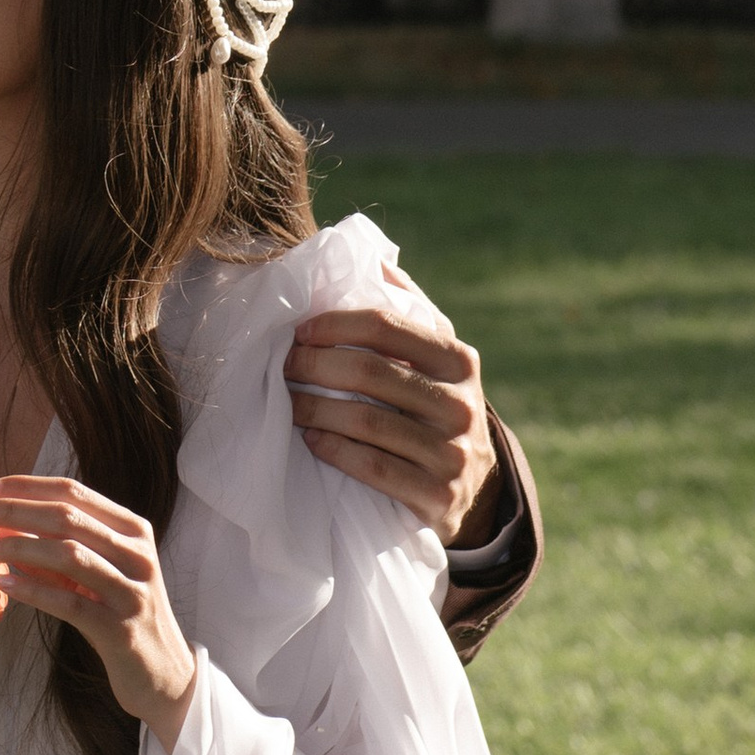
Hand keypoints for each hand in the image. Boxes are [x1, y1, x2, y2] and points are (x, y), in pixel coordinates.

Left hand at [0, 476, 196, 749]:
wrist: (164, 677)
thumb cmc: (120, 615)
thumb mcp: (96, 572)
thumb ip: (58, 544)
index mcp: (131, 528)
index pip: (71, 490)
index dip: (23, 485)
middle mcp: (137, 553)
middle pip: (66, 516)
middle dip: (12, 510)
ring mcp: (133, 591)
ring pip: (68, 554)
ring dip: (18, 546)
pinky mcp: (122, 630)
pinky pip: (70, 603)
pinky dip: (32, 589)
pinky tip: (2, 584)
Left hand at [285, 264, 502, 543]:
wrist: (472, 485)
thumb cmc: (432, 401)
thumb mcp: (433, 354)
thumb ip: (406, 306)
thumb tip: (370, 256)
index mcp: (458, 360)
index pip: (386, 327)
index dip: (334, 323)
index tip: (298, 329)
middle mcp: (463, 406)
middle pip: (370, 373)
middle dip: (315, 365)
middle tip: (282, 364)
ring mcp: (454, 455)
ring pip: (367, 421)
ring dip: (315, 407)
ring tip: (286, 400)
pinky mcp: (439, 498)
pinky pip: (374, 469)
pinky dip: (335, 450)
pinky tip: (311, 438)